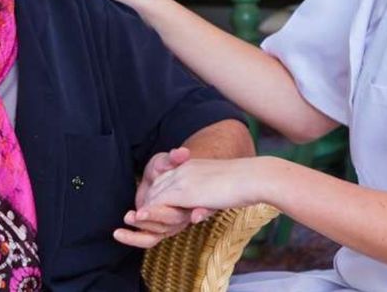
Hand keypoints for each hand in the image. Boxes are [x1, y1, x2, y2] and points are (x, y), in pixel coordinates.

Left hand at [112, 148, 210, 248]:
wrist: (158, 175)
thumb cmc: (166, 166)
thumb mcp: (169, 160)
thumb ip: (175, 157)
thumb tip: (182, 152)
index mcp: (190, 201)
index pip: (196, 208)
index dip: (200, 212)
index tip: (193, 216)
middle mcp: (181, 217)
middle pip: (171, 221)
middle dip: (155, 217)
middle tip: (140, 213)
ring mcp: (167, 226)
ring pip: (156, 232)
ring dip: (142, 226)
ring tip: (128, 216)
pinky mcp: (154, 228)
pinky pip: (144, 238)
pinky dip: (132, 238)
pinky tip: (118, 233)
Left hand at [145, 157, 259, 211]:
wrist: (250, 176)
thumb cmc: (242, 185)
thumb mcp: (216, 189)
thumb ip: (201, 199)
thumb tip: (195, 214)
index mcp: (190, 166)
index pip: (165, 179)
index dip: (156, 195)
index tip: (148, 209)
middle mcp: (183, 170)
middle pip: (156, 186)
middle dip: (147, 202)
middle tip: (136, 218)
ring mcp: (182, 179)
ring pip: (155, 195)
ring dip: (146, 209)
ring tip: (135, 220)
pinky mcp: (185, 191)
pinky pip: (160, 202)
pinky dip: (151, 211)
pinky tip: (144, 219)